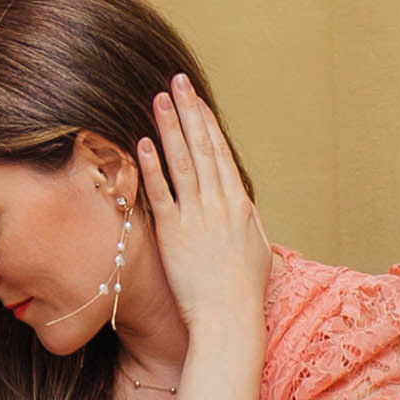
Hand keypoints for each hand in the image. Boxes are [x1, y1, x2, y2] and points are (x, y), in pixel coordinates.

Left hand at [138, 75, 272, 340]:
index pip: (221, 153)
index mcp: (239, 203)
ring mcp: (195, 217)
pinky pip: (161, 194)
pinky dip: (153, 167)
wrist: (228, 317)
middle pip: (202, 148)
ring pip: (182, 162)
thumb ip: (247, 221)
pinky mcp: (173, 234)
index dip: (206, 124)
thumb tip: (242, 205)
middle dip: (188, 112)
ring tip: (159, 99)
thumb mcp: (256, 248)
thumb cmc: (244, 290)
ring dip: (170, 128)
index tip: (196, 100)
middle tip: (177, 82)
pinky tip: (143, 143)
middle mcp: (219, 203)